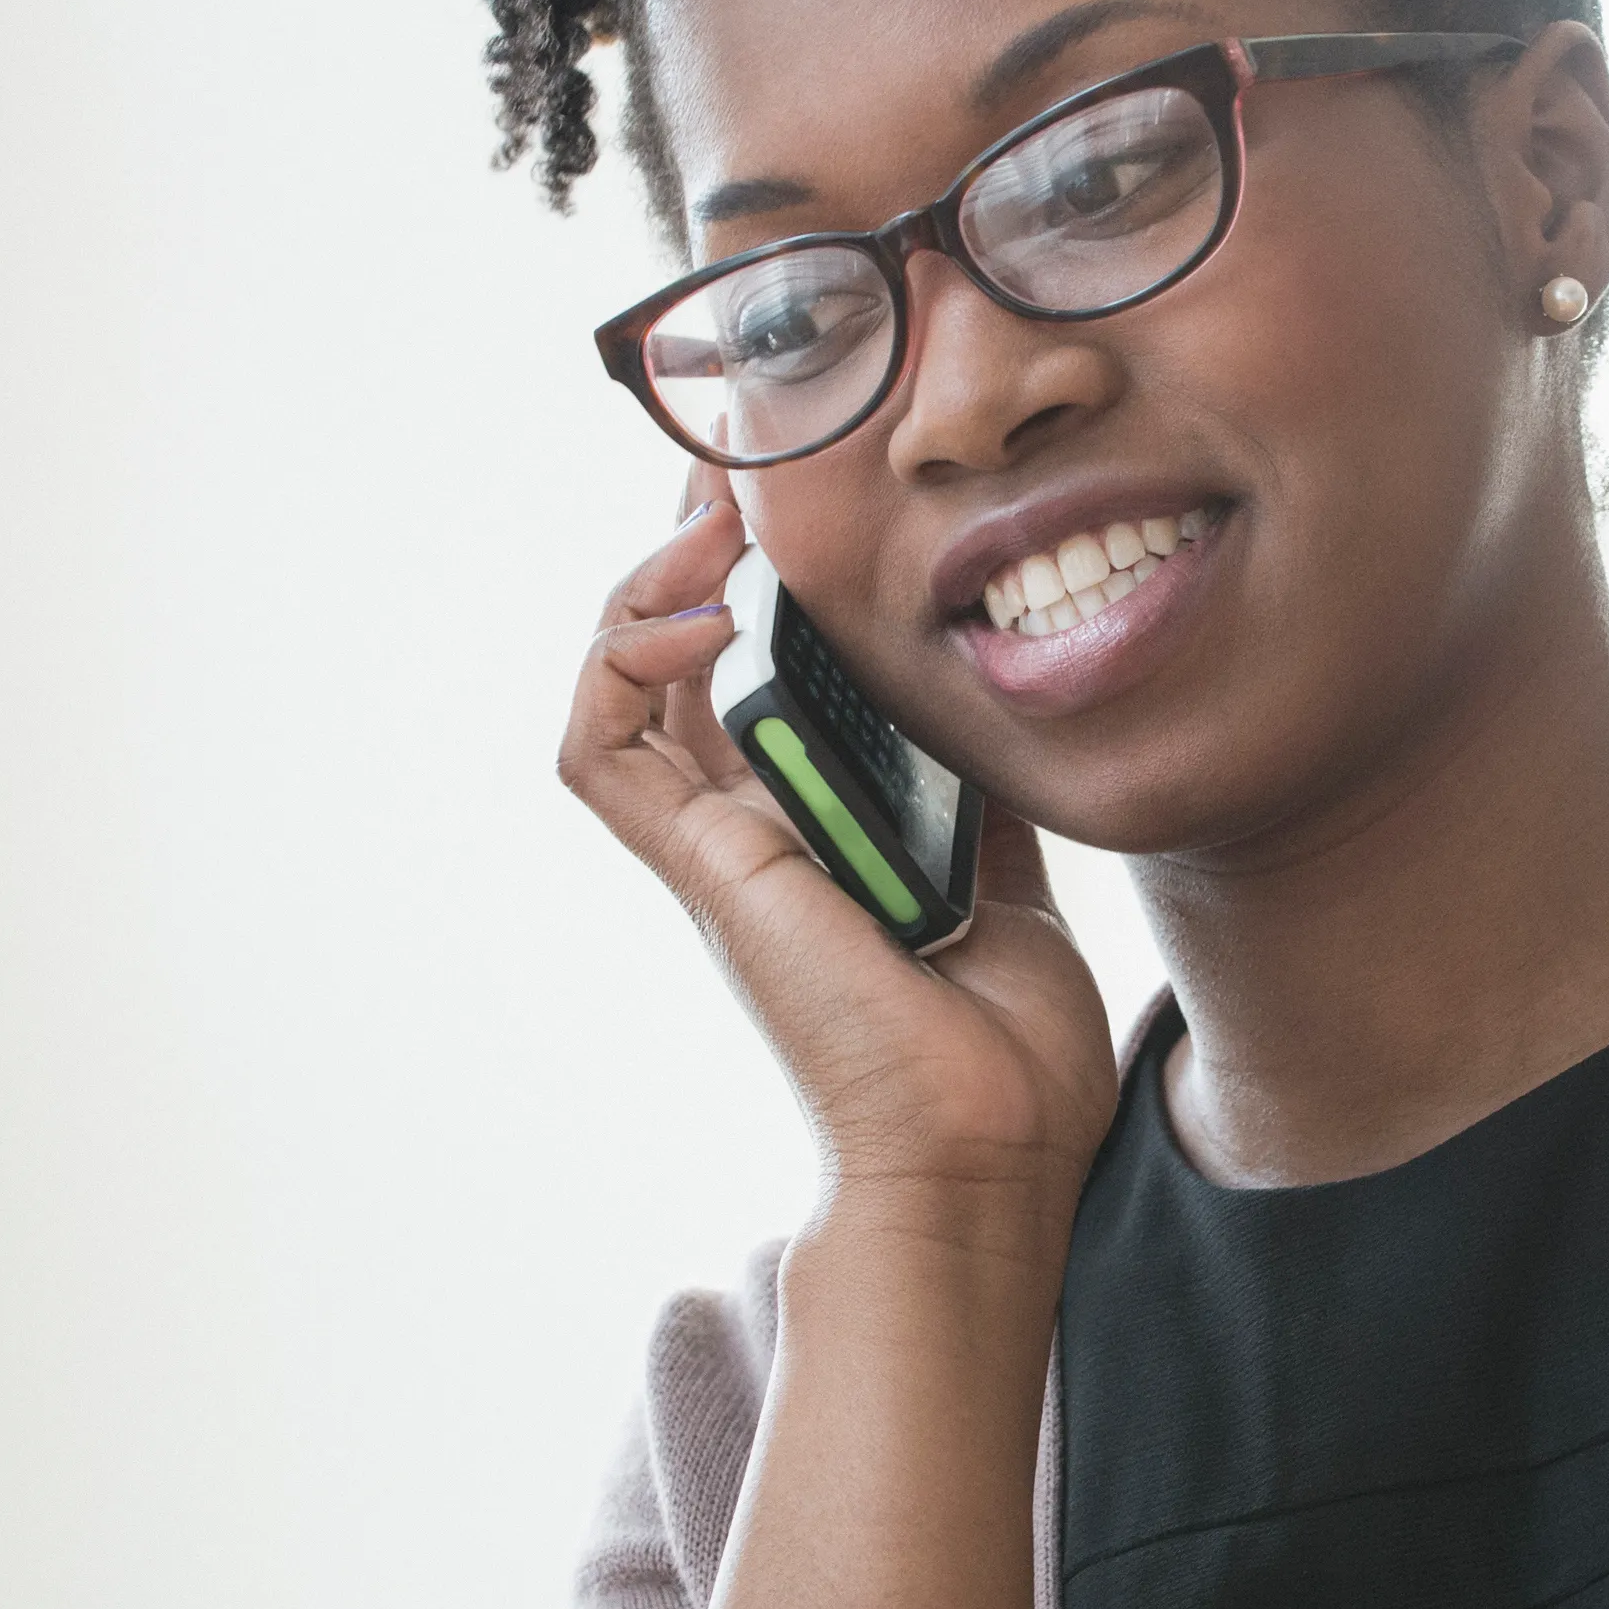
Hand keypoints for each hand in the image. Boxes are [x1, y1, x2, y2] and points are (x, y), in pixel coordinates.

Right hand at [561, 489, 1119, 1221]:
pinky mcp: (702, 875)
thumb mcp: (1006, 871)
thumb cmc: (1000, 1049)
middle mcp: (746, 827)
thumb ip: (979, 788)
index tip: (794, 486)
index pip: (749, 665)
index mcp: (813, 822)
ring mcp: (715, 851)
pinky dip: (620, 670)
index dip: (752, 571)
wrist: (988, 1151)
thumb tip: (1003, 697)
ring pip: (613, 687)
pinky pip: (601, 756)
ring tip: (706, 518)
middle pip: (673, 652)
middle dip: (689, 543)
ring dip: (643, 585)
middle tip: (736, 456)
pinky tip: (698, 619)